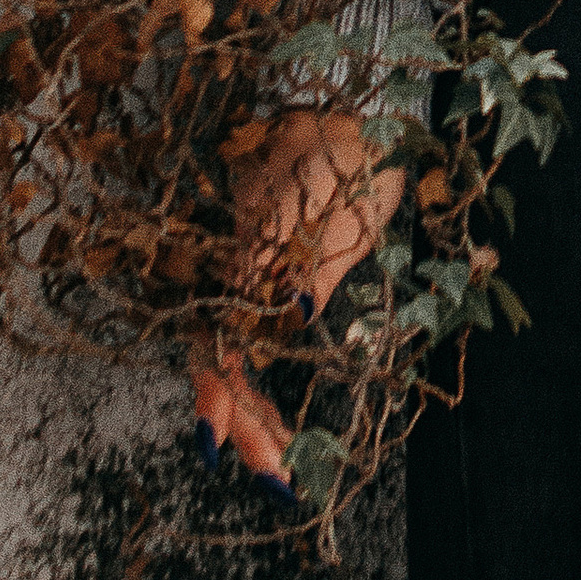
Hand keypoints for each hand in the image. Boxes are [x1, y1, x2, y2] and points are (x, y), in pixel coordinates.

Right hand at [188, 108, 404, 492]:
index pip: (223, 335)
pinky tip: (268, 408)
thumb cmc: (360, 148)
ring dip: (252, 408)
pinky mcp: (264, 262)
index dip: (220, 394)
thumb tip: (292, 314)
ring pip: (234, 346)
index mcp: (253, 246)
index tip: (221, 448)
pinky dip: (259, 374)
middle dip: (244, 421)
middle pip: (223, 353)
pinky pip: (248, 327)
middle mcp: (238, 259)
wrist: (354, 98)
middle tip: (278, 481)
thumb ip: (320, 259)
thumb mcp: (351, 203)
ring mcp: (247, 262)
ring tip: (276, 464)